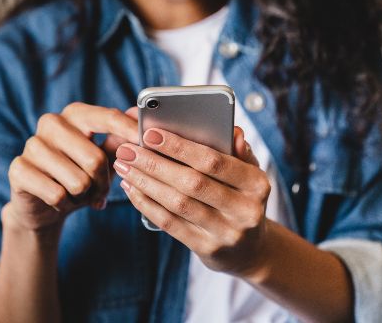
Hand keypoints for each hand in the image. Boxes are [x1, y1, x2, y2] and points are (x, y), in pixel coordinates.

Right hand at [5, 103, 138, 232]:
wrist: (43, 204)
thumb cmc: (79, 175)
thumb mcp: (104, 158)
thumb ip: (120, 139)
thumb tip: (138, 116)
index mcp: (76, 114)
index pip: (107, 117)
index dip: (129, 131)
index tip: (146, 141)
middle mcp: (52, 122)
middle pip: (95, 158)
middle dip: (103, 183)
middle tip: (100, 191)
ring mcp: (32, 144)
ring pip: (78, 181)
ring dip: (84, 196)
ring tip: (78, 194)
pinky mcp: (18, 169)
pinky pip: (57, 194)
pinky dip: (65, 204)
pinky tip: (60, 201)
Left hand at [113, 127, 270, 276]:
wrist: (250, 249)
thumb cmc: (242, 199)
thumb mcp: (249, 174)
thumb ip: (239, 152)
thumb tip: (233, 131)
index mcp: (257, 184)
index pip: (214, 161)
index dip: (180, 147)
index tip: (150, 134)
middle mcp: (245, 210)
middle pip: (192, 182)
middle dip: (155, 163)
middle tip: (127, 150)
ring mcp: (227, 233)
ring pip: (178, 204)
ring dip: (145, 182)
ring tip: (124, 166)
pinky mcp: (208, 249)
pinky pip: (171, 224)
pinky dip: (147, 204)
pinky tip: (132, 189)